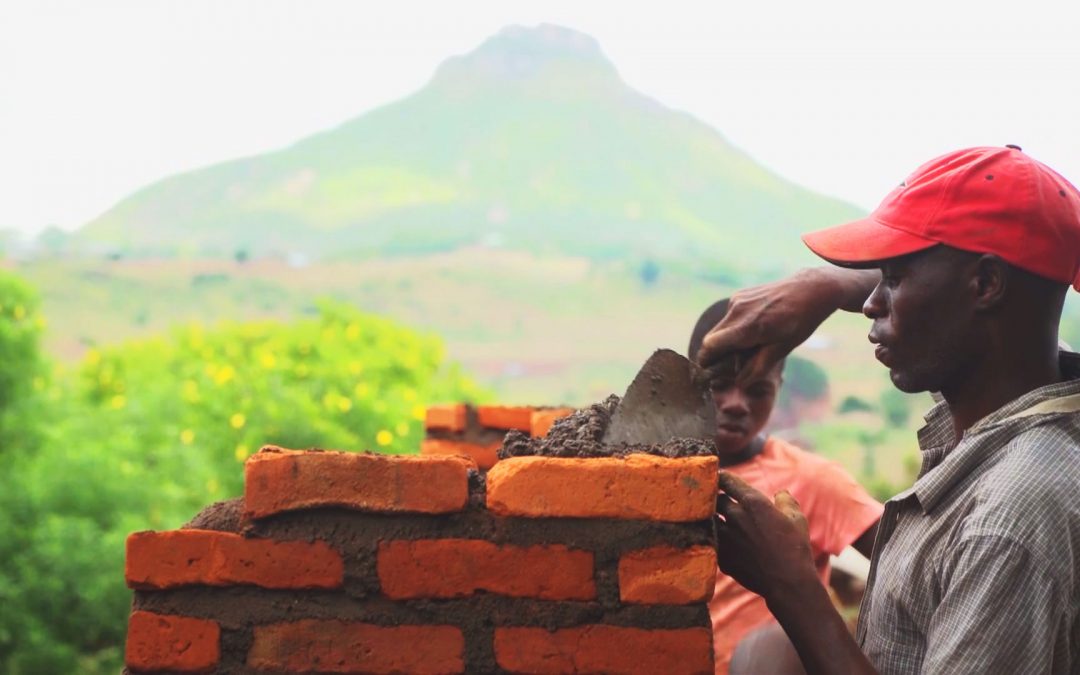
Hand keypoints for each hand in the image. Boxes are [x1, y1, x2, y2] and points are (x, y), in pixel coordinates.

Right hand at [696, 267, 877, 384]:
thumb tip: (740, 383)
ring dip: (727, 340)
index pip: (711, 346)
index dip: (706, 361)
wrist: (810, 290)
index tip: (708, 372)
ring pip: (720, 327)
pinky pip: (729, 316)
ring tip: (750, 345)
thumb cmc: (800, 321)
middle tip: (731, 364)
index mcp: (748, 327)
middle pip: (712, 338)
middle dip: (717, 353)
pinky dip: (734, 327)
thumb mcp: (782, 349)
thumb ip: (757, 367)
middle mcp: (737, 311)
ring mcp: (737, 300)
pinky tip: (755, 328)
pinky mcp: (739, 295)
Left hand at [714, 471, 815, 598]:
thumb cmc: (795, 548)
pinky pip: (712, 541)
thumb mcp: (796, 519)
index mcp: (753, 502)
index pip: (727, 480)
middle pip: (714, 499)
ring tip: (715, 519)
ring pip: (709, 520)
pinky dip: (715, 539)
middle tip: (717, 499)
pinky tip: (721, 541)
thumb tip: (780, 493)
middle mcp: (735, 516)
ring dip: (711, 518)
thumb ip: (785, 501)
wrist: (788, 583)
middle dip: (715, 498)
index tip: (719, 478)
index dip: (722, 478)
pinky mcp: (722, 557)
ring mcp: (726, 537)